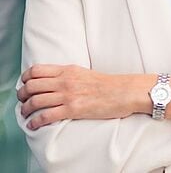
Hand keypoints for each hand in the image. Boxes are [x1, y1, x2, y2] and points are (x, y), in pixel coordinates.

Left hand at [17, 64, 133, 129]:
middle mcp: (65, 81)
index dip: (25, 78)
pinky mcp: (73, 109)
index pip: (36, 70)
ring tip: (26, 113)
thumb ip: (68, 75)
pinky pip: (46, 115)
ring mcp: (69, 95)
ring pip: (35, 101)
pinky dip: (35, 121)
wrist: (125, 91)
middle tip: (22, 100)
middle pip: (31, 86)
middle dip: (22, 95)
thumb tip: (53, 81)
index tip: (24, 84)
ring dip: (25, 109)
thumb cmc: (108, 84)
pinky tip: (34, 124)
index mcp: (68, 70)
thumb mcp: (84, 73)